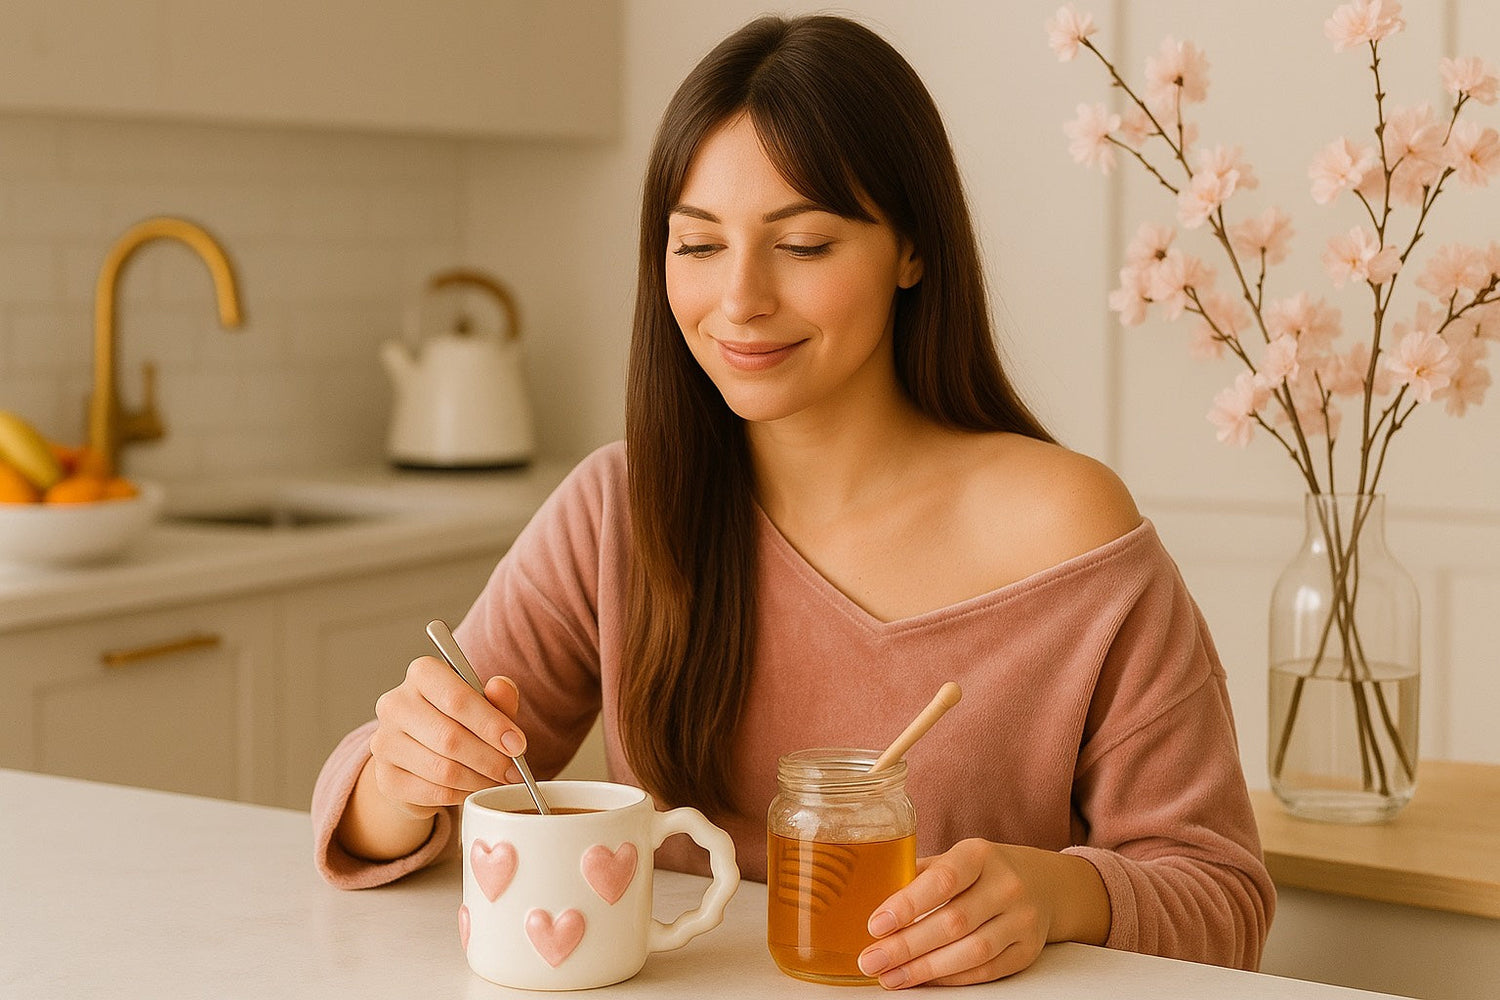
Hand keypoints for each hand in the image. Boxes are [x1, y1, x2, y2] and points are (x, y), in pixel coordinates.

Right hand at [366, 655, 527, 818]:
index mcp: (422, 674)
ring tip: (498, 781)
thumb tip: (502, 687)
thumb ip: (498, 697)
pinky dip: (461, 794)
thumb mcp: (485, 706)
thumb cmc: (459, 722)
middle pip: (450, 737)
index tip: (517, 745)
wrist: (421, 756)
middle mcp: (395, 704)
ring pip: (442, 769)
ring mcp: (384, 742)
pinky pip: (432, 792)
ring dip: (479, 780)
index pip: (456, 698)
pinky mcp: (385, 777)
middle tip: (514, 771)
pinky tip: (474, 789)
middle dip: (490, 759)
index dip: (491, 724)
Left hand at [856, 839, 1108, 988]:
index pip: (943, 880)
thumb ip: (920, 876)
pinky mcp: (1028, 951)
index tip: (875, 925)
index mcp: (980, 855)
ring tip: (890, 977)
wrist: (1044, 883)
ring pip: (971, 952)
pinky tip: (922, 980)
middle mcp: (1006, 886)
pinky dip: (950, 978)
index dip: (907, 904)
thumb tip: (874, 902)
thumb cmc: (983, 871)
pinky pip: (986, 971)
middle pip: (953, 922)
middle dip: (906, 946)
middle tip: (871, 960)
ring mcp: (1022, 920)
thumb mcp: (955, 859)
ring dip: (925, 969)